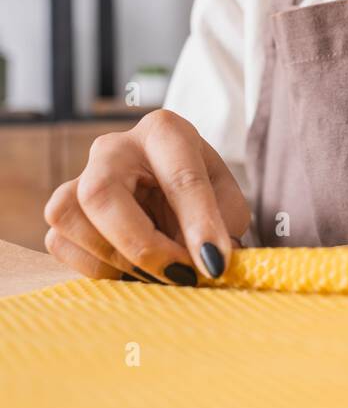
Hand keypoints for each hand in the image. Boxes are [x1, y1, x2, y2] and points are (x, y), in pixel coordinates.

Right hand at [43, 109, 249, 282]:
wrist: (172, 194)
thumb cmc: (203, 195)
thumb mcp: (227, 203)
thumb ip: (221, 228)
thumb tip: (206, 265)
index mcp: (164, 132)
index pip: (180, 176)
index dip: (199, 224)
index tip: (215, 264)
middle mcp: (114, 147)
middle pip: (101, 193)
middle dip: (141, 246)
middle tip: (179, 275)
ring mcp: (80, 176)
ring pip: (69, 216)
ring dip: (115, 258)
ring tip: (157, 272)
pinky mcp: (63, 210)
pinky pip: (60, 243)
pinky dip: (97, 268)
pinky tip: (130, 269)